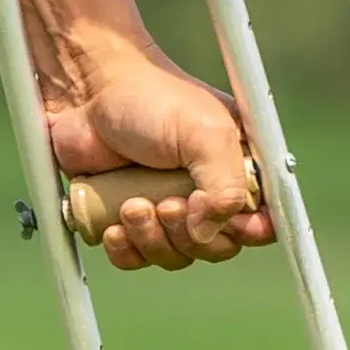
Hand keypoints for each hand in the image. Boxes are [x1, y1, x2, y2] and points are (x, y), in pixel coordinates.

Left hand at [47, 32, 269, 268]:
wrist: (86, 90)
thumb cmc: (151, 98)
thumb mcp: (205, 134)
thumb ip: (226, 185)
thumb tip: (209, 234)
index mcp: (236, 170)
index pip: (262, 220)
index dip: (248, 231)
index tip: (228, 223)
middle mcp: (205, 193)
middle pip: (217, 247)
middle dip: (190, 235)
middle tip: (167, 204)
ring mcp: (167, 209)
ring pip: (176, 256)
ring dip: (153, 240)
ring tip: (131, 204)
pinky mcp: (128, 219)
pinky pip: (136, 259)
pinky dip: (126, 251)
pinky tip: (113, 227)